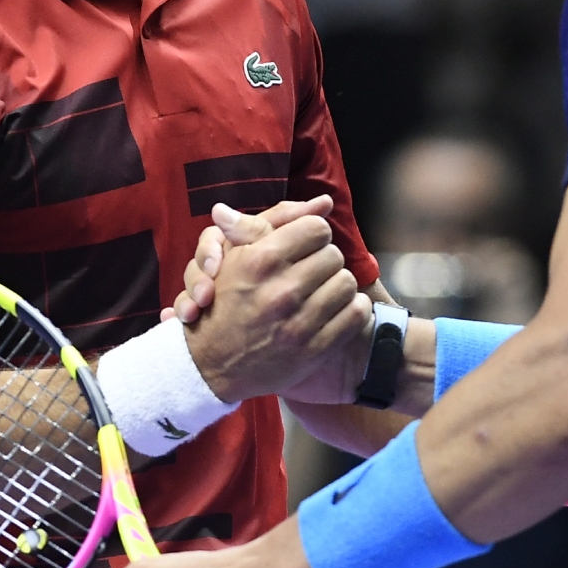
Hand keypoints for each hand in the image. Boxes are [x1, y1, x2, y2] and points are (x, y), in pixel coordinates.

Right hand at [181, 203, 367, 403]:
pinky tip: (336, 309)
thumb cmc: (224, 302)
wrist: (210, 365)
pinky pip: (356, 314)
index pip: (317, 228)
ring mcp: (299, 323)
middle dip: (324, 261)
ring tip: (322, 290)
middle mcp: (281, 291)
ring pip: (347, 283)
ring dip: (338, 285)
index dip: (313, 235)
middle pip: (334, 255)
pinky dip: (353, 309)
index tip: (305, 246)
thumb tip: (320, 202)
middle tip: (311, 271)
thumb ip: (271, 223)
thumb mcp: (234, 256)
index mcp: (262, 260)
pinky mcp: (314, 350)